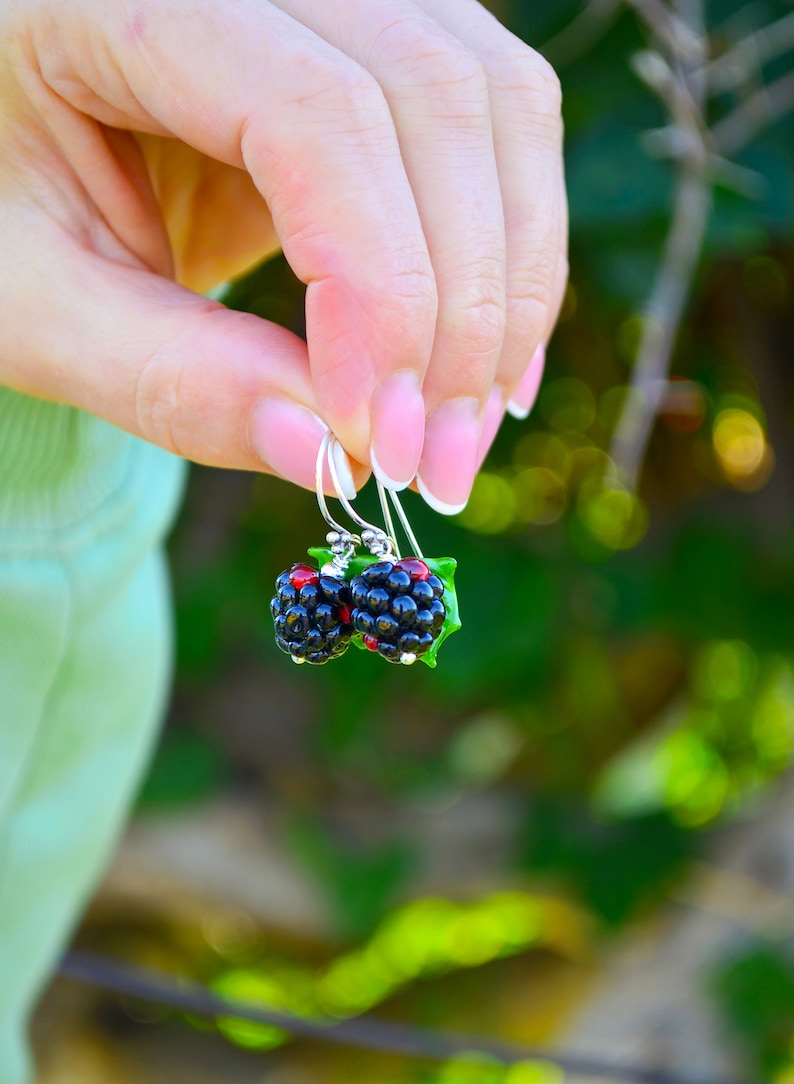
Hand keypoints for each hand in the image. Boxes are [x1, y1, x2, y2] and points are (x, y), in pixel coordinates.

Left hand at [0, 0, 565, 510]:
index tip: (374, 437)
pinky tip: (485, 368)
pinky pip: (493, 131)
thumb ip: (167, 377)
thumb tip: (332, 456)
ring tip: (465, 430)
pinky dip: (508, 257)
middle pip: (439, 97)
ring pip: (496, 105)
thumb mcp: (29, 305)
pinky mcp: (375, 50)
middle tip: (437, 466)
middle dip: (462, 308)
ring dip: (506, 287)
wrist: (6, 159)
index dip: (376, 285)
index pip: (312, 112)